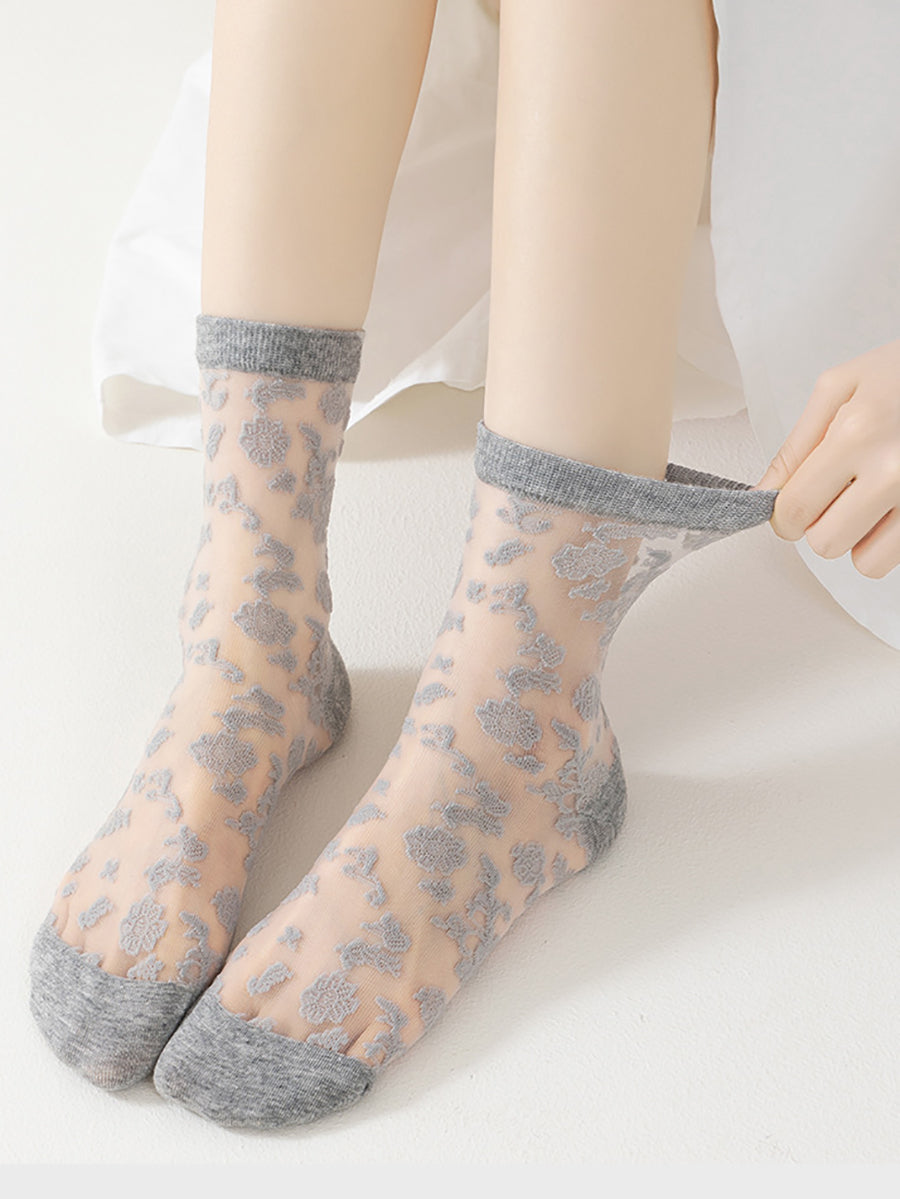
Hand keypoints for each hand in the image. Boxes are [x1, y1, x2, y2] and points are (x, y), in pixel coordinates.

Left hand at [752, 339, 899, 578]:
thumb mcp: (839, 387)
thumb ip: (796, 446)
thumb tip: (764, 495)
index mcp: (857, 434)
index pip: (795, 510)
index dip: (785, 515)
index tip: (793, 505)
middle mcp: (894, 471)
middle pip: (826, 543)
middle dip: (823, 524)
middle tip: (840, 492)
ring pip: (866, 562)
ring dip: (860, 537)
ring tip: (872, 496)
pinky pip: (899, 558)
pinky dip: (891, 538)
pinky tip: (895, 502)